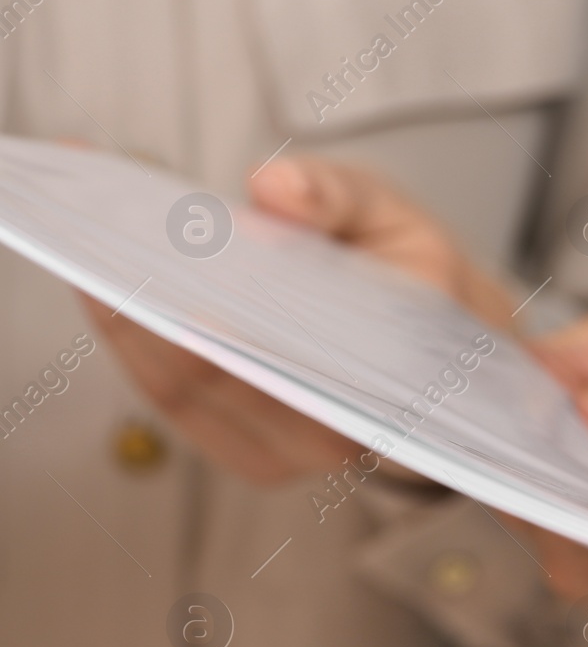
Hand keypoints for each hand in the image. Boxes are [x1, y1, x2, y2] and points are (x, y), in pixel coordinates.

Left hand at [87, 158, 515, 483]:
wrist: (440, 339)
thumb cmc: (412, 273)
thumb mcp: (392, 213)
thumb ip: (337, 195)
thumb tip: (273, 189)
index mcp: (387, 372)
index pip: (275, 345)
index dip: (204, 303)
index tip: (150, 251)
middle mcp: (337, 431)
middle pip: (210, 371)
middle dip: (144, 301)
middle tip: (94, 231)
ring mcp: (291, 452)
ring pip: (180, 391)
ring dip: (124, 323)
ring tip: (88, 249)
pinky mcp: (254, 457)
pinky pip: (175, 405)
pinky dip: (133, 348)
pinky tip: (110, 294)